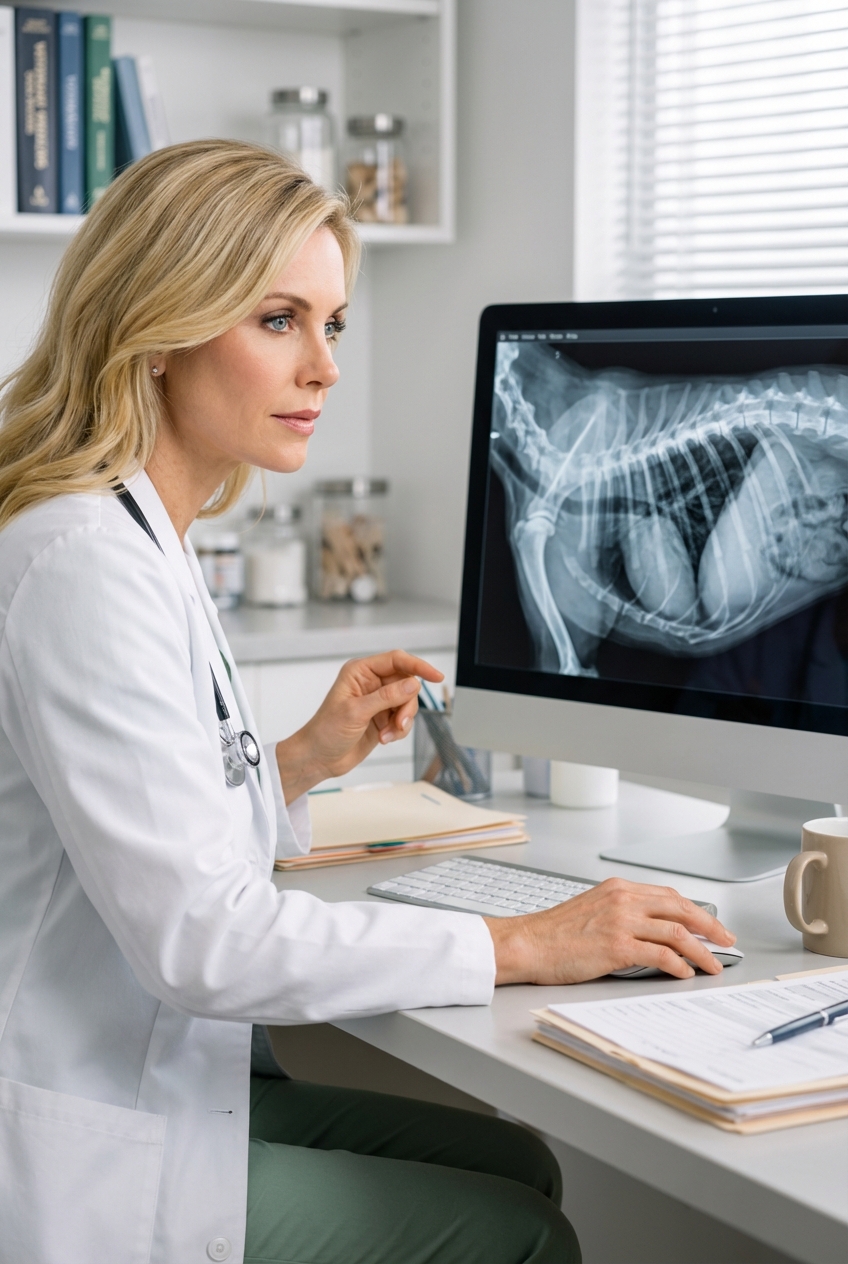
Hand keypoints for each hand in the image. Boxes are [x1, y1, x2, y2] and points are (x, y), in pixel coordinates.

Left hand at [275, 651, 443, 802]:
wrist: (319, 758)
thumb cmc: (326, 731)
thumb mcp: (357, 712)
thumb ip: (387, 697)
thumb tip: (413, 684)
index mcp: (360, 671)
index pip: (397, 660)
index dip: (419, 666)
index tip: (437, 677)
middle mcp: (371, 682)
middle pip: (407, 683)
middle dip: (407, 705)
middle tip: (399, 723)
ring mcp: (378, 700)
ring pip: (408, 703)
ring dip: (402, 721)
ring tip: (387, 734)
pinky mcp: (383, 717)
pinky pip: (404, 718)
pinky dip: (399, 730)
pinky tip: (384, 738)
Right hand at [485, 877, 736, 983]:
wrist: (527, 943)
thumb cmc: (554, 933)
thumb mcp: (592, 910)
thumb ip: (622, 913)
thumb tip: (653, 932)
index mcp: (618, 889)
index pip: (668, 895)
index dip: (695, 911)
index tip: (710, 925)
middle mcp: (623, 900)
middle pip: (680, 908)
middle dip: (709, 927)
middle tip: (725, 942)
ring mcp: (620, 922)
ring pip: (676, 932)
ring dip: (700, 951)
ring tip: (712, 965)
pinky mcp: (616, 946)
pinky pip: (660, 955)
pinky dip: (678, 965)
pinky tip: (684, 973)